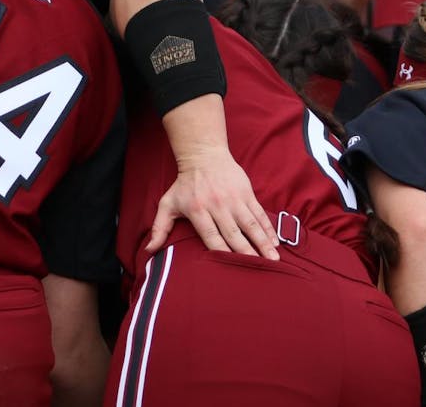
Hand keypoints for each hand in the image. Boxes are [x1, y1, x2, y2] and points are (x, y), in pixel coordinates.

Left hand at [146, 147, 278, 258]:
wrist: (203, 154)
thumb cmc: (184, 183)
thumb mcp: (167, 203)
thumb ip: (159, 228)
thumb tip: (149, 250)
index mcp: (198, 210)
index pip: (211, 236)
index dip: (221, 252)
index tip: (231, 268)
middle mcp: (218, 205)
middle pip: (234, 234)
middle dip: (246, 252)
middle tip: (258, 270)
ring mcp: (234, 199)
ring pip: (251, 224)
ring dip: (263, 242)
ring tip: (273, 260)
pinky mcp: (246, 192)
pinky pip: (259, 213)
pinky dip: (268, 227)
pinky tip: (275, 241)